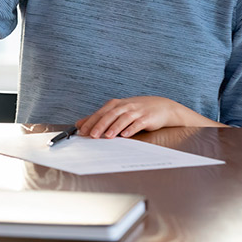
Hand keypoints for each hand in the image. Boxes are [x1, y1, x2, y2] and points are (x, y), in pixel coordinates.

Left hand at [75, 96, 220, 138]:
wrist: (162, 107)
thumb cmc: (137, 110)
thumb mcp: (117, 111)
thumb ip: (99, 118)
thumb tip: (79, 124)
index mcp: (115, 104)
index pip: (100, 113)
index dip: (90, 121)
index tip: (81, 131)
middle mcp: (125, 106)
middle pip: (110, 115)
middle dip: (100, 125)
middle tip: (91, 135)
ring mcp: (136, 111)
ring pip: (123, 118)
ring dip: (115, 127)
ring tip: (107, 136)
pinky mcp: (147, 118)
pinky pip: (138, 123)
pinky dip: (131, 128)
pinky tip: (126, 135)